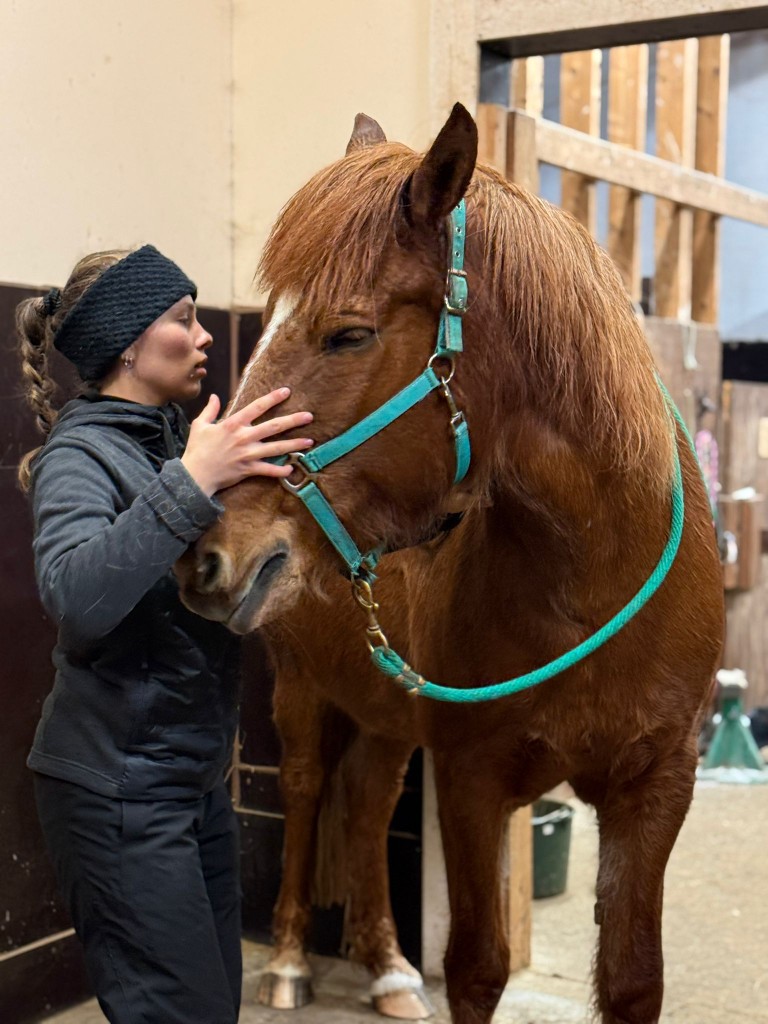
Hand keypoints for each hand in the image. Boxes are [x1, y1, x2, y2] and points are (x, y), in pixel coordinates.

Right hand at [181, 389, 312, 495]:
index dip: (272, 398)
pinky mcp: (249, 469)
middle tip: (309, 416)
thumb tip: (214, 396)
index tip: (286, 391)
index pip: (257, 407)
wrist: (195, 475)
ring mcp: (248, 454)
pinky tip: (291, 467)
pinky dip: (280, 470)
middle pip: (274, 426)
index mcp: (233, 424)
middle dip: (293, 420)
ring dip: (294, 444)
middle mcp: (244, 437)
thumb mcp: (199, 425)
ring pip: (276, 448)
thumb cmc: (197, 450)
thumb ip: (209, 410)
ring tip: (310, 441)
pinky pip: (268, 470)